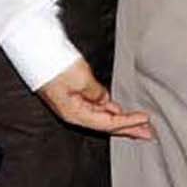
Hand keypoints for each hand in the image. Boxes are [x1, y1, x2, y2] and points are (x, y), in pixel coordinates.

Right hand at [37, 58, 153, 139]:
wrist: (37, 53)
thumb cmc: (55, 66)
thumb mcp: (82, 79)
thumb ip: (97, 94)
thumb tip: (105, 102)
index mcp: (74, 114)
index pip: (107, 123)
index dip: (128, 122)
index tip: (145, 119)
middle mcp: (74, 113)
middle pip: (106, 125)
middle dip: (128, 129)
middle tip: (148, 133)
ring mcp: (74, 105)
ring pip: (104, 117)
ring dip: (123, 121)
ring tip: (140, 125)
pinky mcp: (75, 96)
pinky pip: (98, 107)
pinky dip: (112, 111)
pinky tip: (120, 113)